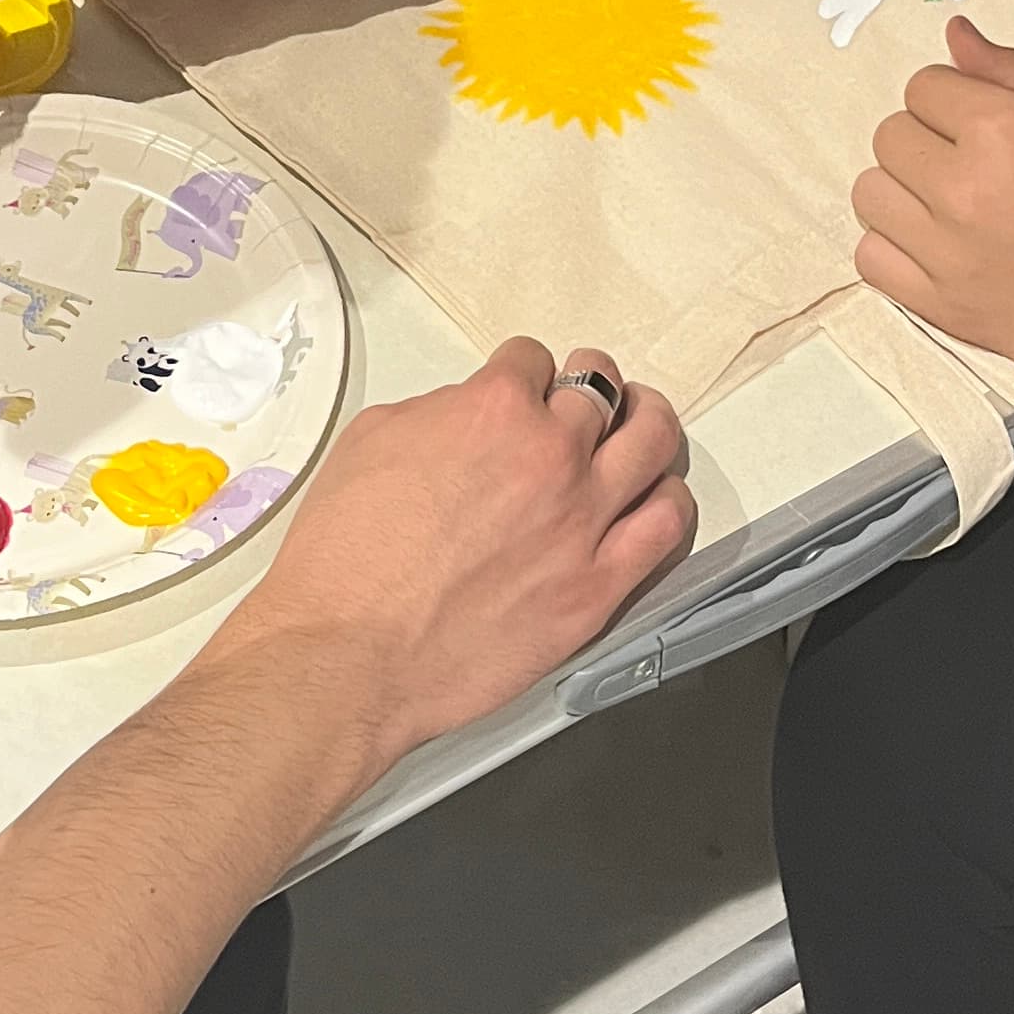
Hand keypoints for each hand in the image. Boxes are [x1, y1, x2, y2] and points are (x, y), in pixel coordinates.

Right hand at [202, 339, 693, 772]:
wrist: (349, 654)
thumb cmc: (344, 557)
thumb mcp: (373, 439)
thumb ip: (438, 412)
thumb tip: (468, 417)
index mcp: (493, 409)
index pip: (532, 360)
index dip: (524, 373)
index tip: (523, 389)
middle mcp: (550, 455)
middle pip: (603, 390)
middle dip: (593, 386)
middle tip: (590, 398)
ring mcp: (583, 522)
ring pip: (655, 443)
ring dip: (647, 425)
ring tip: (640, 431)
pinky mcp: (598, 587)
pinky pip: (666, 528)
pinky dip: (668, 502)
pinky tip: (656, 500)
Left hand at [850, 19, 1013, 418]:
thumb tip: (958, 37)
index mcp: (1003, 130)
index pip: (923, 86)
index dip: (957, 97)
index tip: (988, 119)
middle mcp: (963, 190)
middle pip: (891, 136)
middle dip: (929, 138)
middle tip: (983, 162)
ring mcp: (949, 256)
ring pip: (872, 196)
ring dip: (907, 192)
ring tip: (962, 205)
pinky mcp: (948, 312)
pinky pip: (874, 262)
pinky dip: (897, 250)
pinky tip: (945, 248)